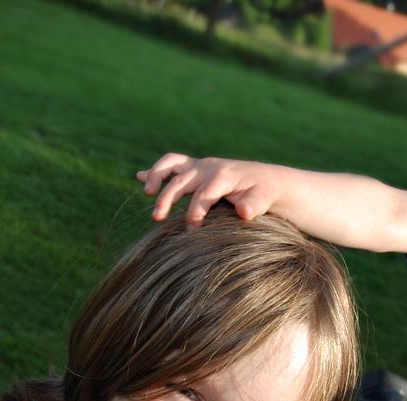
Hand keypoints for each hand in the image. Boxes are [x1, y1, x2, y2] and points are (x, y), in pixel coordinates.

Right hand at [137, 152, 280, 225]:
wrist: (267, 180)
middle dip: (167, 198)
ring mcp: (200, 166)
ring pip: (171, 165)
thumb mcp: (264, 199)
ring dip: (156, 176)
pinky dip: (155, 171)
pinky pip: (172, 164)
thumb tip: (244, 212)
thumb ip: (254, 205)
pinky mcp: (195, 168)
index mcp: (222, 176)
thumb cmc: (264, 193)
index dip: (196, 210)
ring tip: (148, 193)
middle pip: (181, 180)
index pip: (203, 193)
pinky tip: (139, 177)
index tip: (193, 228)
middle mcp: (208, 167)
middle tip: (157, 218)